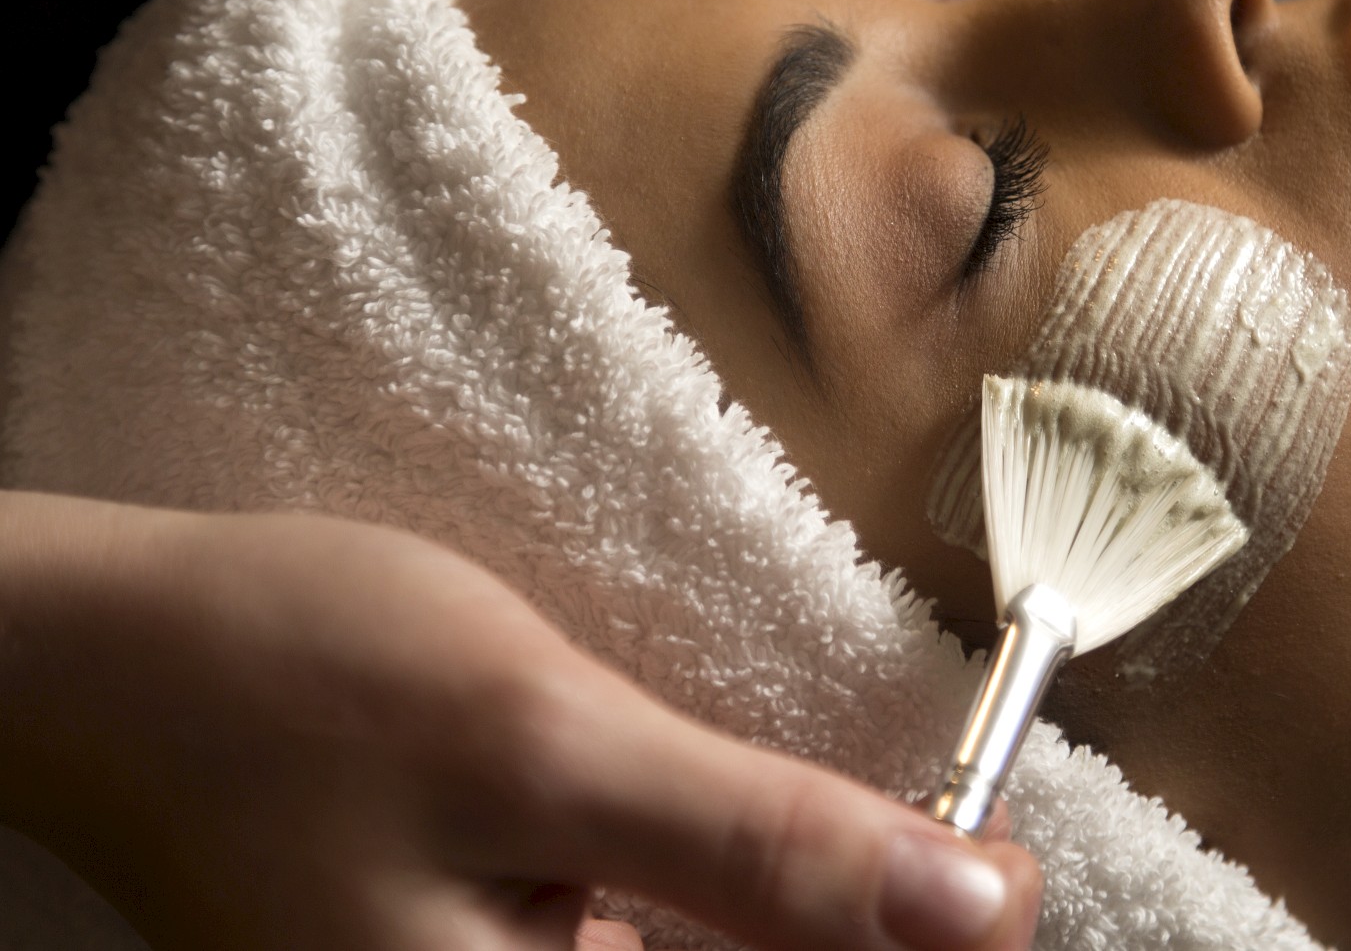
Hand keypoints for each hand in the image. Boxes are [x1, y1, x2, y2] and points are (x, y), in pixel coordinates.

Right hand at [0, 494, 1040, 950]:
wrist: (116, 663)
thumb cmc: (293, 683)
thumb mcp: (543, 745)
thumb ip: (756, 842)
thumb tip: (980, 911)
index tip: (996, 847)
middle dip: (873, 926)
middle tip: (942, 821)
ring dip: (810, 910)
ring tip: (870, 825)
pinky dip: (738, 898)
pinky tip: (754, 841)